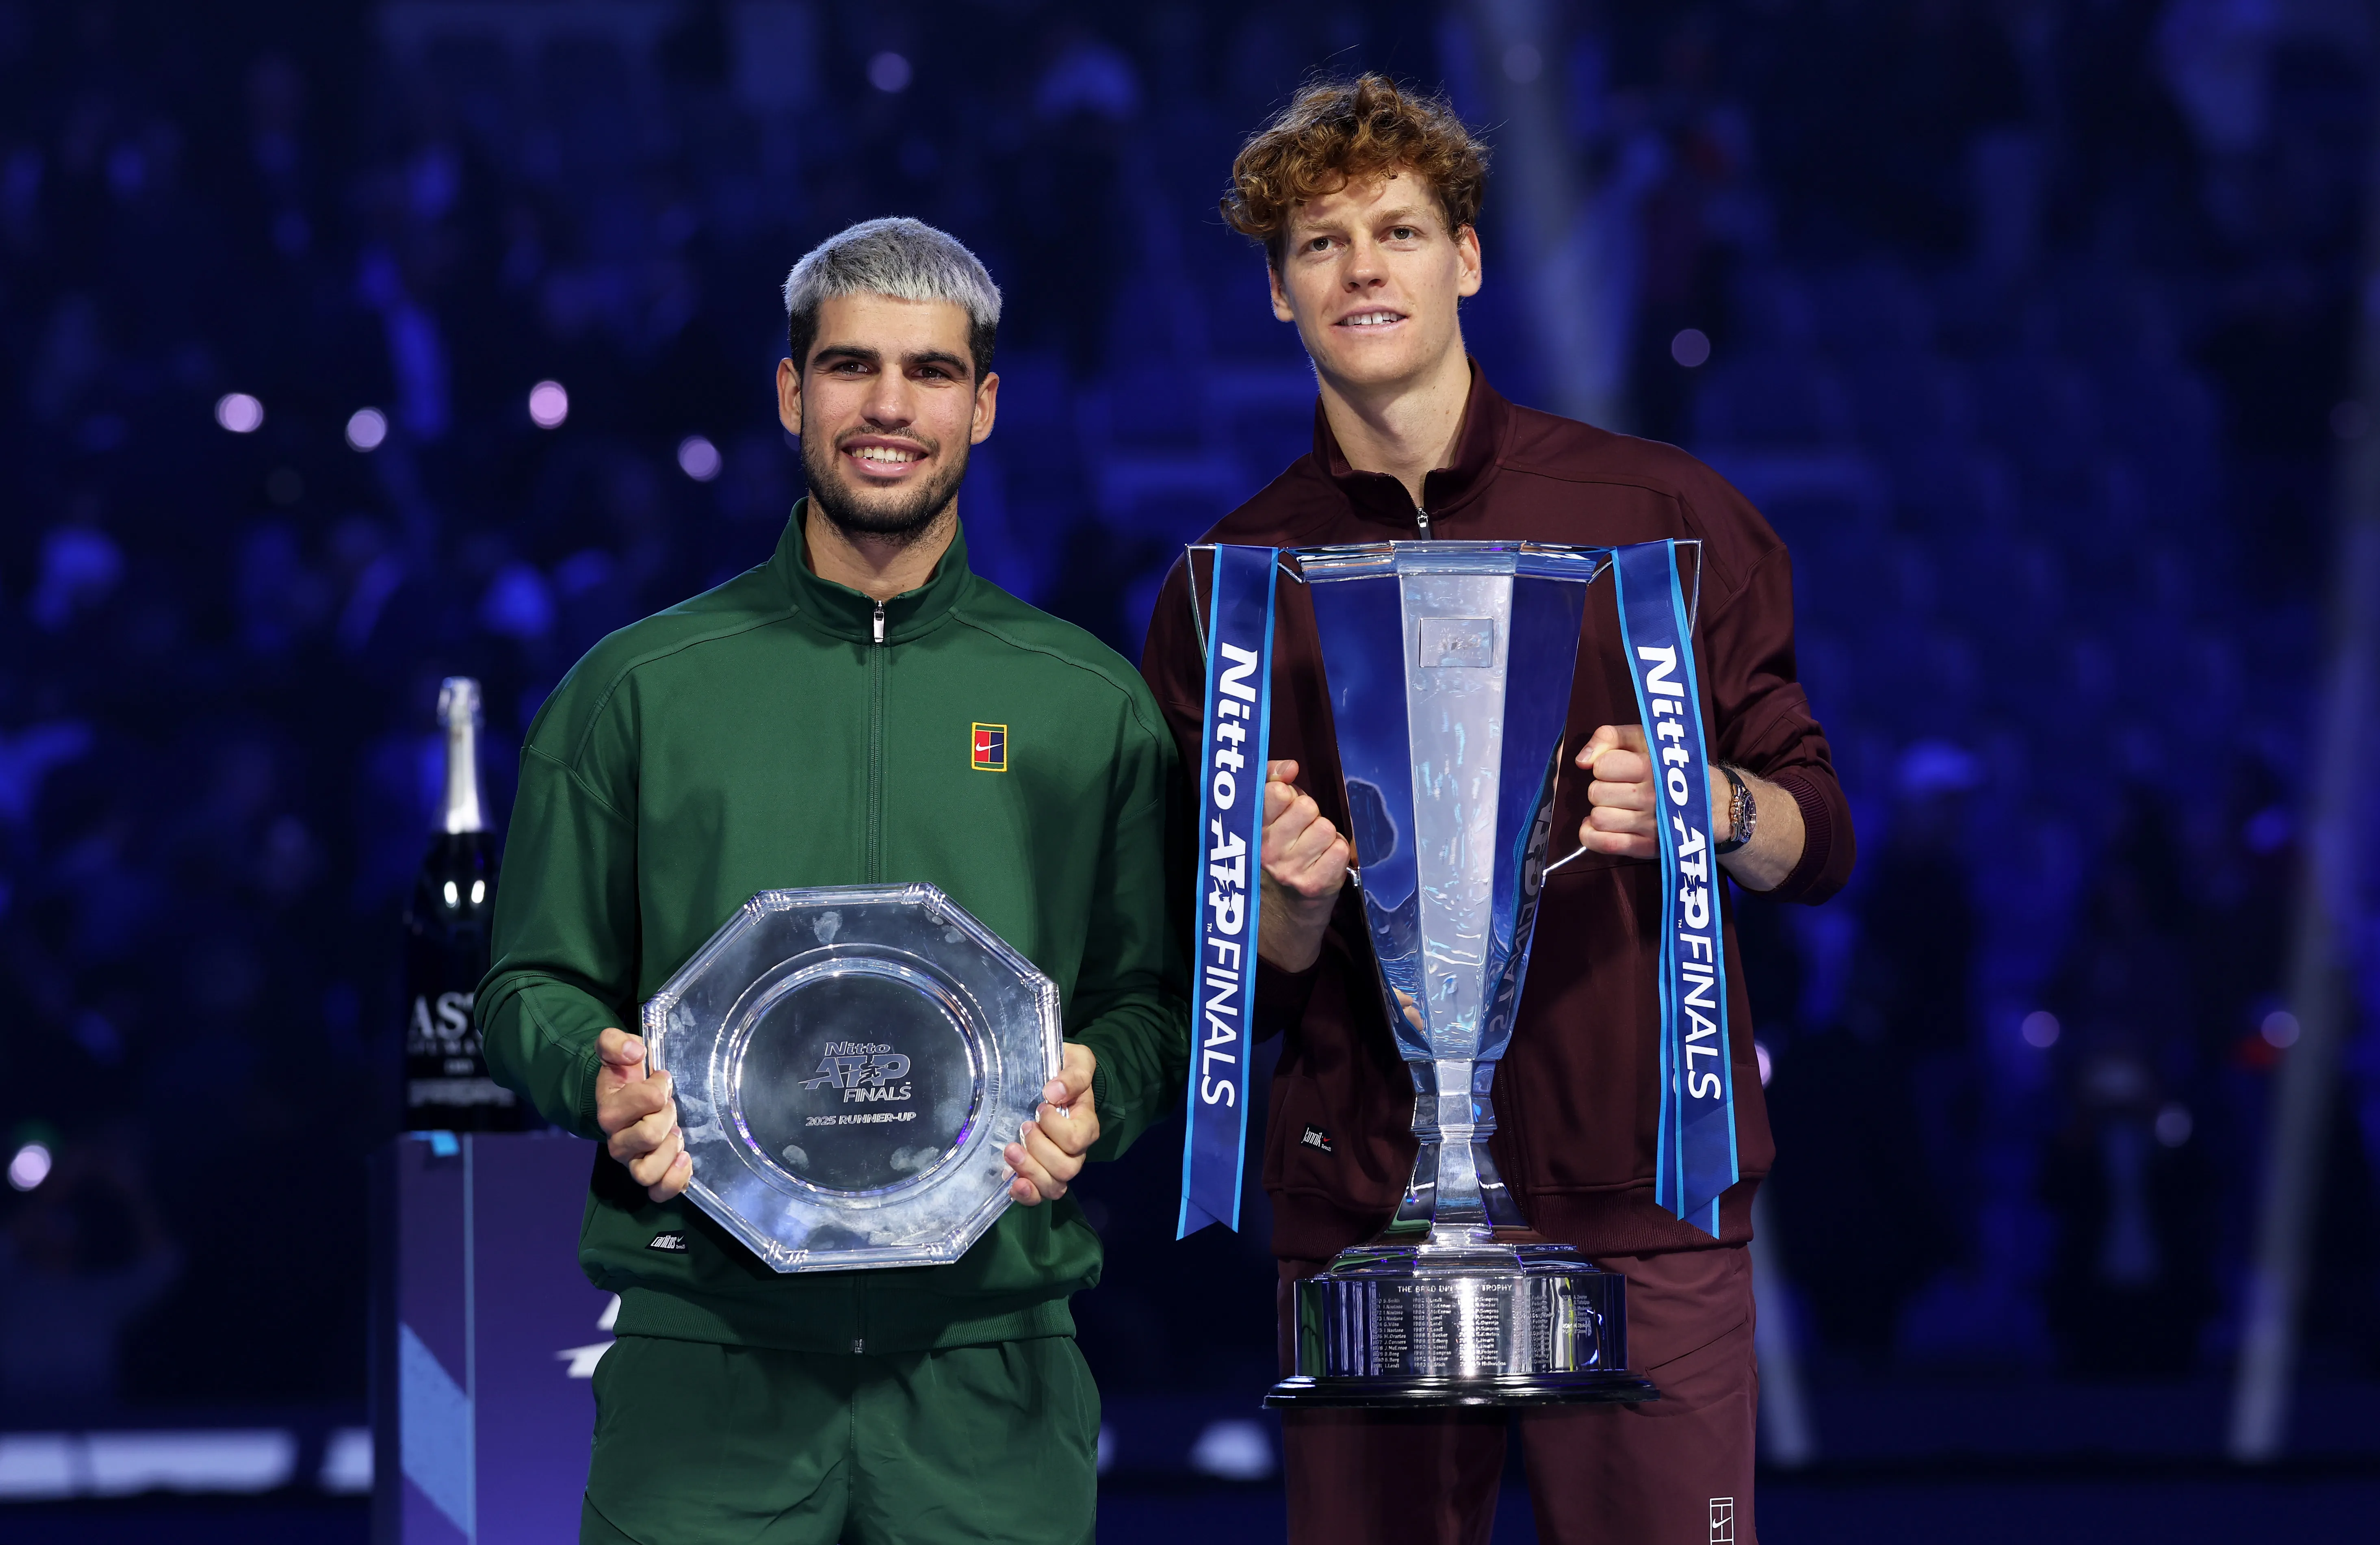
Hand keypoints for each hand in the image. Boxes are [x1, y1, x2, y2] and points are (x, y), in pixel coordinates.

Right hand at [595, 1027, 690, 1202]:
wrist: (624, 1096)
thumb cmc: (626, 1074)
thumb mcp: (618, 1049)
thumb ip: (616, 1043)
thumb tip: (634, 1051)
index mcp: (610, 1108)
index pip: (647, 1100)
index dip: (660, 1087)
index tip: (660, 1080)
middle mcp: (617, 1140)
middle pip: (649, 1136)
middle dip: (668, 1116)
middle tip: (669, 1106)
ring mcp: (632, 1160)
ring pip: (647, 1172)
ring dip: (670, 1150)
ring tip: (675, 1133)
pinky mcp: (649, 1175)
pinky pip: (658, 1191)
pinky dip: (675, 1180)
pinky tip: (684, 1158)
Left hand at [1003, 1043, 1098, 1204]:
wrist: (1055, 1081)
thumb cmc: (1066, 1071)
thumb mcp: (1076, 1061)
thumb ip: (1073, 1074)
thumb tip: (1054, 1092)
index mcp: (1086, 1124)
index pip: (1076, 1139)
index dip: (1055, 1127)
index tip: (1040, 1107)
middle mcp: (1076, 1151)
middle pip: (1066, 1168)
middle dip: (1039, 1150)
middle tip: (1023, 1127)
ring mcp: (1058, 1165)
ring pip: (1054, 1185)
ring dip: (1029, 1171)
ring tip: (1010, 1151)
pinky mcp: (1040, 1173)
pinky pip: (1039, 1196)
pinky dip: (1025, 1194)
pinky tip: (1011, 1182)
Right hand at [1257, 759, 1349, 972]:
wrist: (1277, 922)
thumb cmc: (1271, 859)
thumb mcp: (1259, 819)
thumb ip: (1269, 781)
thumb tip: (1290, 767)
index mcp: (1249, 830)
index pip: (1276, 793)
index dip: (1286, 796)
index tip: (1281, 809)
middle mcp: (1266, 851)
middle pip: (1306, 806)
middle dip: (1307, 815)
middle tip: (1297, 834)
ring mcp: (1290, 870)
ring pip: (1325, 827)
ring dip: (1323, 836)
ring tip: (1310, 850)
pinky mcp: (1316, 886)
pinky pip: (1340, 850)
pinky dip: (1336, 855)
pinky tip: (1321, 865)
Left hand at [1575, 725, 1726, 861]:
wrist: (1715, 802)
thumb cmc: (1671, 766)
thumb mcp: (1644, 738)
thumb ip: (1609, 737)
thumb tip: (1582, 761)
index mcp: (1652, 767)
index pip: (1603, 766)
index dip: (1603, 765)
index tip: (1615, 768)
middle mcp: (1652, 797)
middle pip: (1597, 793)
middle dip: (1601, 788)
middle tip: (1616, 788)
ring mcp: (1650, 825)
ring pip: (1599, 819)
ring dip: (1600, 811)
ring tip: (1614, 806)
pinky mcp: (1647, 847)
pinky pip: (1604, 844)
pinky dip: (1592, 835)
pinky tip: (1598, 826)